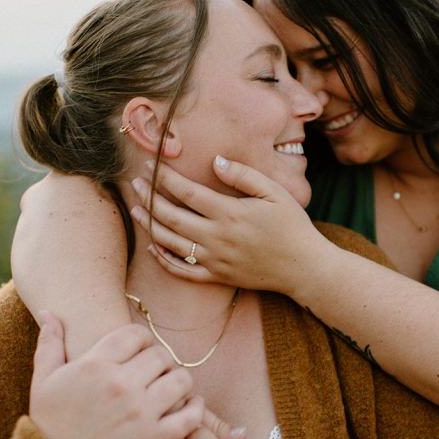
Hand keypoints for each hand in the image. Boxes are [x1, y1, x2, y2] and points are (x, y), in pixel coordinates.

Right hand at [29, 313, 203, 438]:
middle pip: (161, 355)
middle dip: (162, 360)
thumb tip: (50, 313)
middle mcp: (120, 384)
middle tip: (158, 371)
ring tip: (174, 387)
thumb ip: (49, 343)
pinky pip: (189, 417)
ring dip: (181, 381)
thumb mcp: (44, 381)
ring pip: (181, 380)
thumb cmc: (48, 424)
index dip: (142, 340)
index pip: (136, 334)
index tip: (141, 351)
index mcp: (95, 365)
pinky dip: (196, 410)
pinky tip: (191, 407)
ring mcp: (139, 412)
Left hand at [129, 157, 328, 294]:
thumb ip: (243, 175)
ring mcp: (215, 260)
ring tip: (135, 210)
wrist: (304, 267)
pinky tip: (153, 247)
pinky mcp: (217, 277)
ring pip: (171, 244)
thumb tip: (215, 161)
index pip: (186, 192)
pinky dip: (164, 260)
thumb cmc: (292, 226)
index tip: (151, 163)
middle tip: (135, 183)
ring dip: (150, 225)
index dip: (165, 177)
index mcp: (230, 214)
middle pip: (171, 217)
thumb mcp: (274, 192)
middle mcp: (217, 238)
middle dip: (148, 198)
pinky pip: (183, 271)